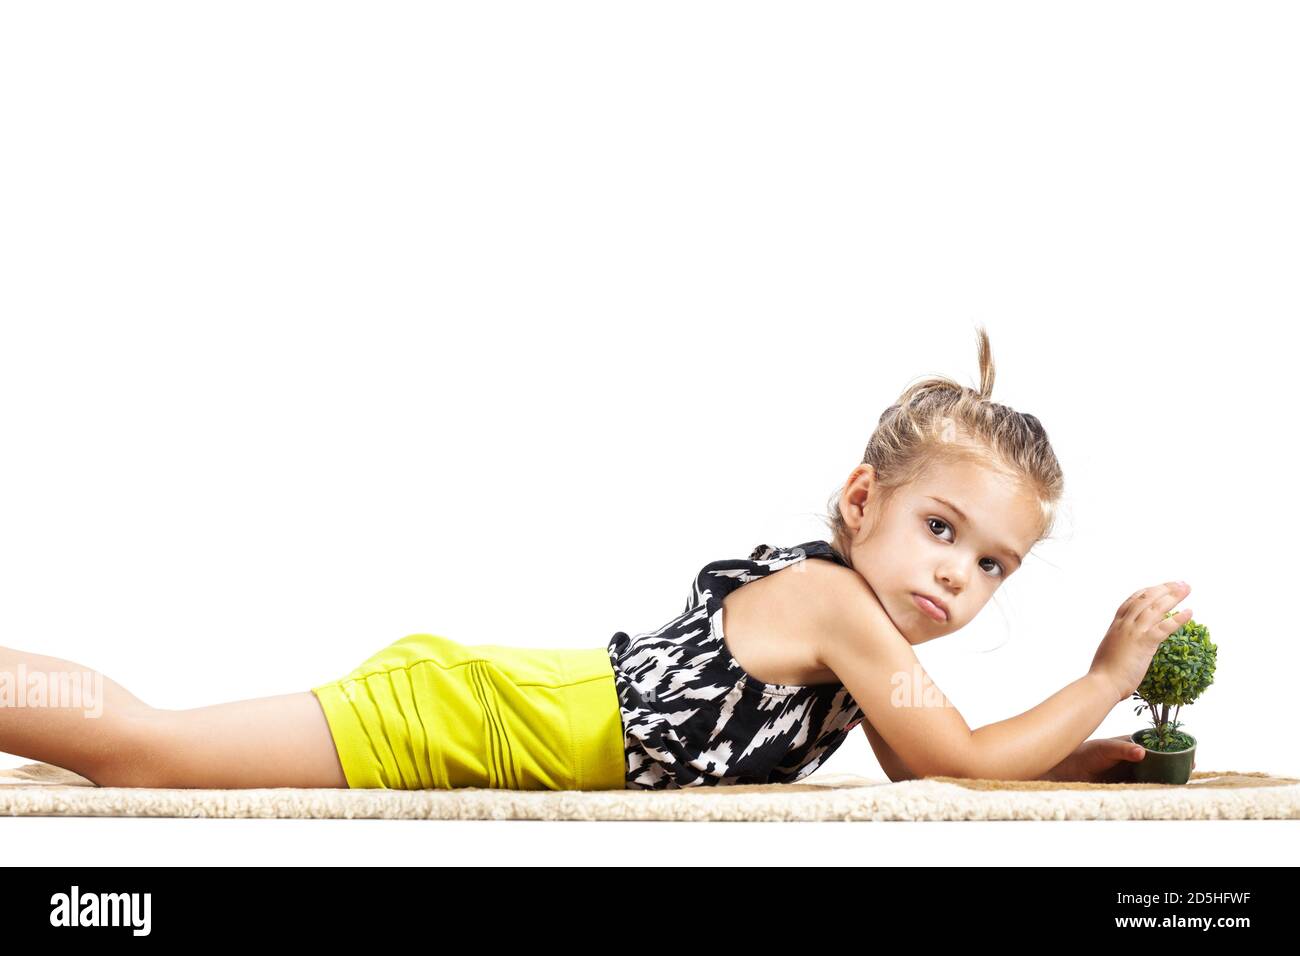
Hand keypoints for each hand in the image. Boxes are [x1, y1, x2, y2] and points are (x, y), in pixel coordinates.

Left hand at [1043, 735, 1197, 782]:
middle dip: (1177, 763)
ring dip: (1169, 777)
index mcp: (1133, 743)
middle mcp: (1136, 757)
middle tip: (1191, 768)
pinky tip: (1166, 792)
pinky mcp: (1129, 785)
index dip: (1174, 746)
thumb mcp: (1105, 748)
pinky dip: (1157, 789)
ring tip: (1183, 780)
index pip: (1158, 743)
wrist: (1070, 771)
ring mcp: (1133, 771)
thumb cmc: (1086, 753)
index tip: (1188, 751)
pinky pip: (1147, 787)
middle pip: (1161, 760)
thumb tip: (1141, 752)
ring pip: (1156, 774)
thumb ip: (1122, 749)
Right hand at [1089, 581, 1193, 701]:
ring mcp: (1134, 632)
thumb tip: (1125, 645)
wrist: (1103, 682)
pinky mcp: (1145, 643)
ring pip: (1156, 608)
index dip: (1146, 592)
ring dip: (1173, 596)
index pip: (1131, 601)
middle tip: (1180, 583)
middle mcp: (1125, 624)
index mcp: (1116, 625)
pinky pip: (1164, 627)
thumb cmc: (1105, 672)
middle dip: (1164, 588)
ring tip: (1186, 589)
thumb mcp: (1110, 650)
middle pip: (1146, 599)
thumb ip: (1120, 642)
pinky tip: (1189, 612)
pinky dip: (1178, 618)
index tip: (1158, 587)